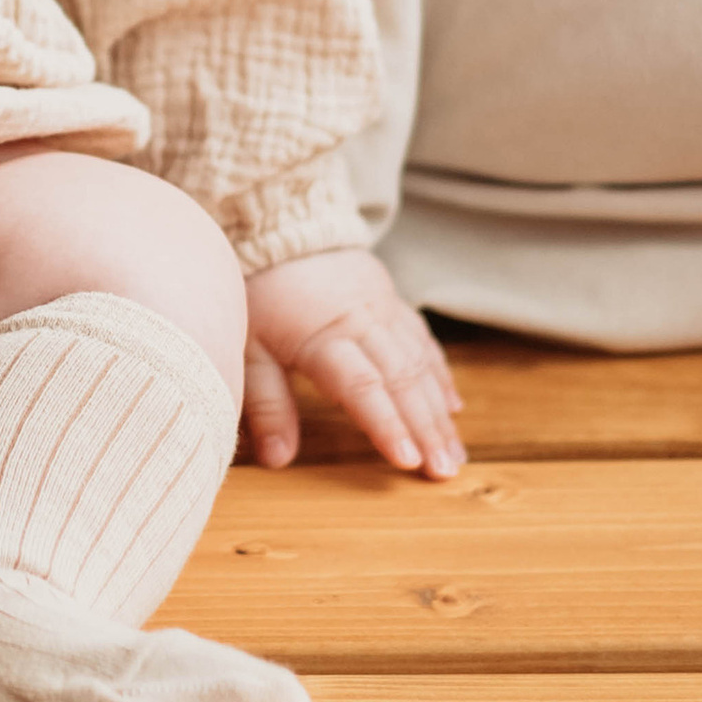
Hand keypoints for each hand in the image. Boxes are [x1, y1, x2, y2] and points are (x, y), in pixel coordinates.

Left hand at [241, 246, 464, 479]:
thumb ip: (266, 405)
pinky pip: (423, 341)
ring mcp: (383, 310)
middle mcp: (362, 323)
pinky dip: (439, 375)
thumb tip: (278, 460)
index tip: (409, 461)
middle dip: (427, 429)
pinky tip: (451, 406)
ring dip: (440, 412)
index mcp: (322, 337)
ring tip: (454, 455)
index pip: (362, 387)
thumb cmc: (257, 293)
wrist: (279, 228)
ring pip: (421, 365)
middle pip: (403, 381)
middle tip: (445, 472)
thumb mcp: (247, 348)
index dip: (387, 425)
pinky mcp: (393, 301)